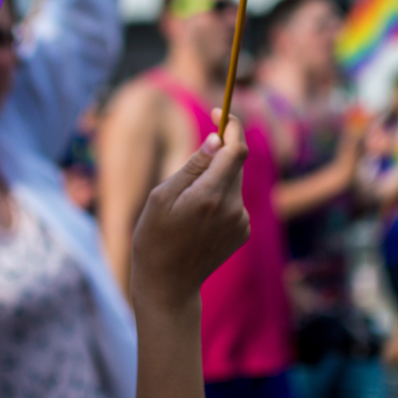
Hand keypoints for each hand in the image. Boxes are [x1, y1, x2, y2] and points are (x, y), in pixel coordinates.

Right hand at [131, 109, 249, 309]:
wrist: (168, 286)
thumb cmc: (154, 238)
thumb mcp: (161, 197)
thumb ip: (192, 166)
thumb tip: (216, 139)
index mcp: (209, 196)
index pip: (235, 149)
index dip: (231, 125)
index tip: (219, 111)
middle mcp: (232, 208)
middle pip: (236, 162)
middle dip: (219, 152)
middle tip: (194, 155)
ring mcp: (241, 222)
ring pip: (233, 182)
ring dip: (216, 178)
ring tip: (187, 202)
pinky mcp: (243, 232)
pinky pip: (234, 201)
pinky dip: (220, 198)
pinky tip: (198, 219)